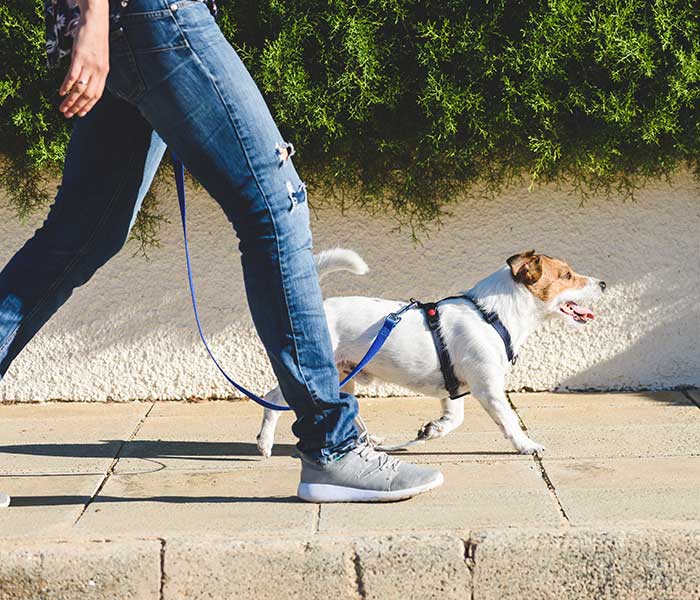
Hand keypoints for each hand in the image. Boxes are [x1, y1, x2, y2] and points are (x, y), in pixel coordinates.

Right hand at [59, 1, 109, 117]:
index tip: (81, 114)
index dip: (89, 106)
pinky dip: (66, 86)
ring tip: (62, 108)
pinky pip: (73, 76)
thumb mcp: (100, 58)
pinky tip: (61, 92)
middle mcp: (98, 71)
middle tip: (68, 115)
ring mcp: (89, 65)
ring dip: (70, 100)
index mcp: (104, 73)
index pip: (97, 95)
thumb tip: (88, 82)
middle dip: (77, 107)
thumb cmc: (96, 39)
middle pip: (88, 95)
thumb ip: (96, 71)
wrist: (96, 21)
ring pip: (80, 88)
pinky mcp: (80, 57)